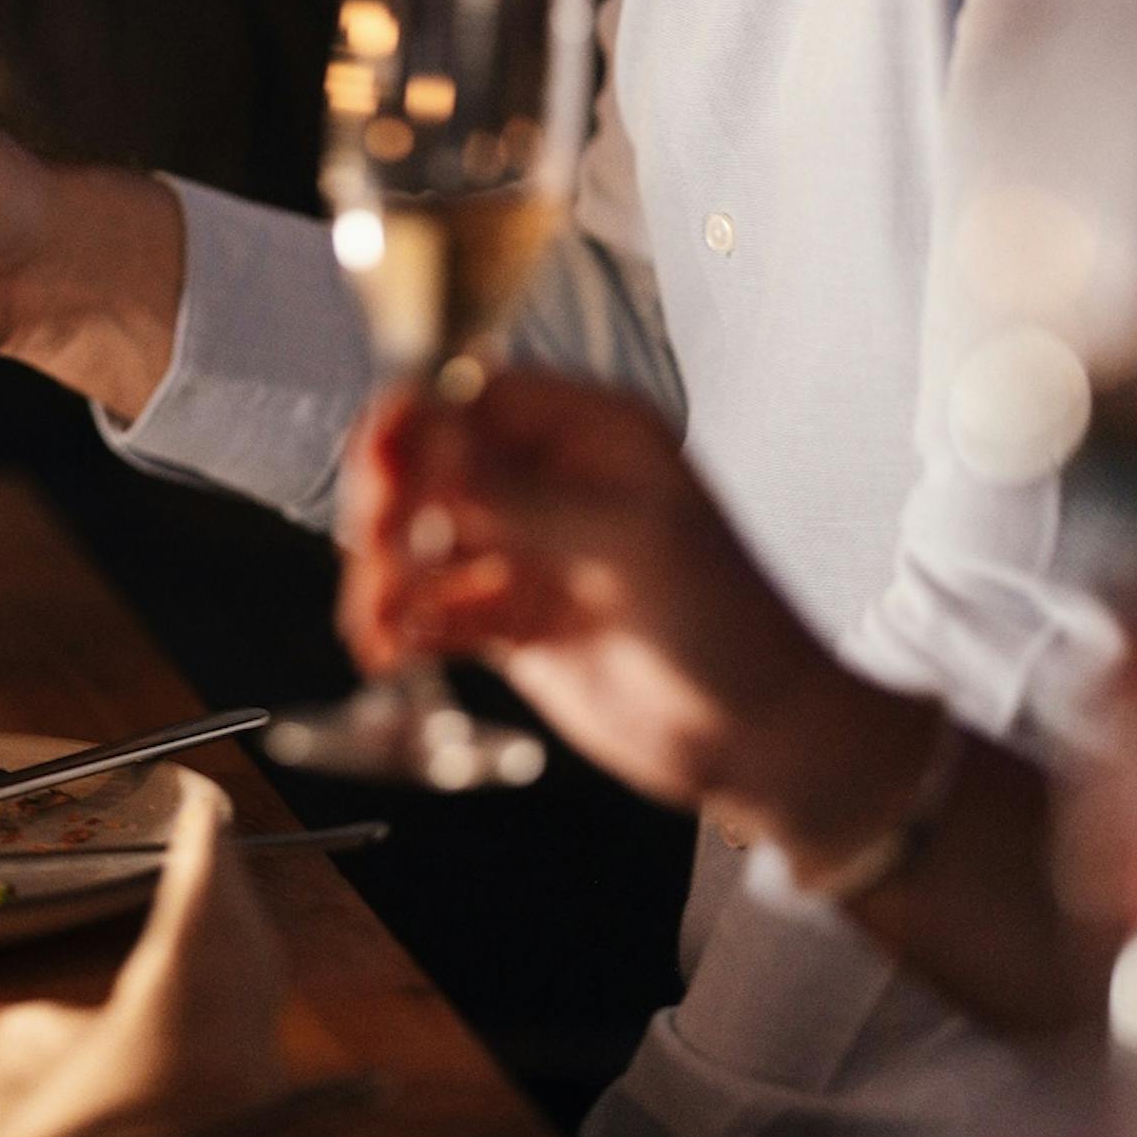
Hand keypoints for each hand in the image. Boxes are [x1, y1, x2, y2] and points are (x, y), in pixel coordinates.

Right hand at [340, 373, 876, 828]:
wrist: (763, 739)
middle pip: (433, 464)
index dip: (418, 423)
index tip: (379, 466)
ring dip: (386, 575)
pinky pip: (432, 607)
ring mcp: (526, 549)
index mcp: (591, 433)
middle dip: (392, 504)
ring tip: (375, 625)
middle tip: (372, 551)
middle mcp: (550, 480)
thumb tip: (432, 441)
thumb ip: (523, 496)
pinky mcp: (509, 619)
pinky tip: (391, 651)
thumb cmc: (729, 624)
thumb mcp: (629, 543)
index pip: (475, 397)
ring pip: (422, 539)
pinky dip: (402, 624)